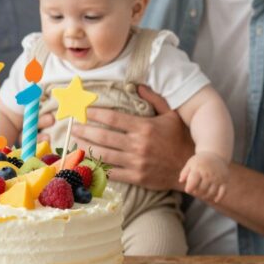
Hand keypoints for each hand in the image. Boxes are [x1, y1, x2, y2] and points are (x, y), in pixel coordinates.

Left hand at [67, 85, 193, 190]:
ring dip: (86, 148)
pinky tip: (88, 161)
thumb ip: (154, 99)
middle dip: (84, 130)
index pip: (113, 118)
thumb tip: (138, 86)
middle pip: (103, 136)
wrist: (191, 168)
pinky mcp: (136, 177)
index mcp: (144, 127)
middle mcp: (138, 145)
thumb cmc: (180, 139)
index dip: (95, 114)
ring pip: (104, 154)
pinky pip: (112, 172)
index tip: (83, 111)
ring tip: (75, 141)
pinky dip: (98, 167)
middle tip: (72, 126)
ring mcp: (136, 163)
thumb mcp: (171, 115)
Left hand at [179, 151, 229, 205]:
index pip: (192, 183)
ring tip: (202, 195)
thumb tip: (181, 181)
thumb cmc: (200, 161)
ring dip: (206, 197)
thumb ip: (184, 172)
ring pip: (211, 193)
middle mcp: (208, 174)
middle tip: (195, 192)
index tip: (188, 190)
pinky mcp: (224, 181)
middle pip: (202, 190)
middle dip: (197, 194)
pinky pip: (223, 192)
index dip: (189, 189)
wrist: (216, 154)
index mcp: (198, 169)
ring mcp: (217, 178)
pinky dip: (219, 198)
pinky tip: (215, 200)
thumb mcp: (190, 163)